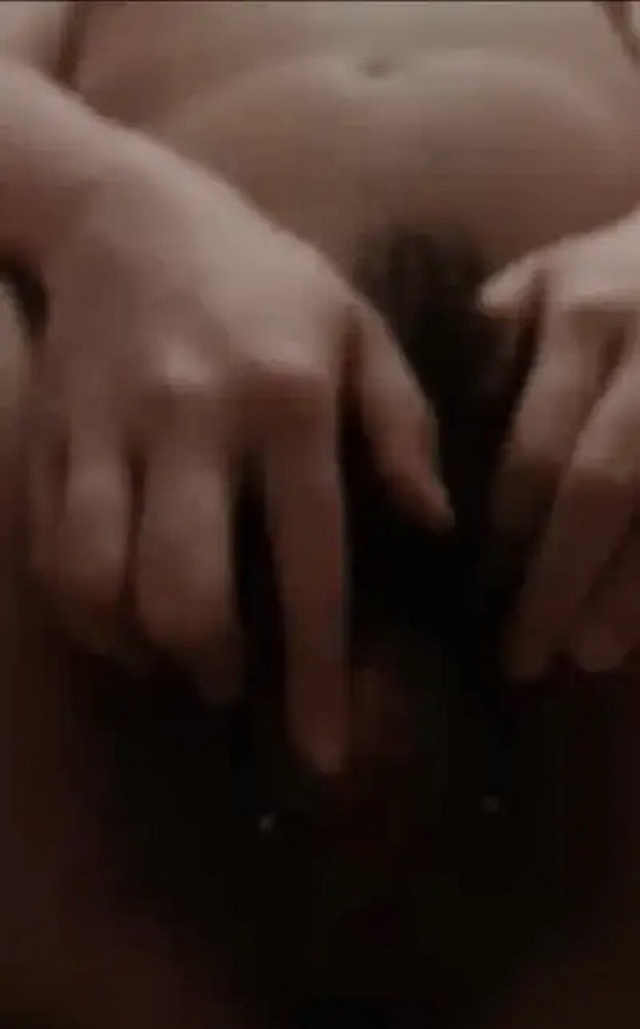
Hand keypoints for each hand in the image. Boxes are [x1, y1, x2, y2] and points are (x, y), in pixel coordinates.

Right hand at [30, 138, 448, 772]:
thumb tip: (434, 526)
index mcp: (288, 403)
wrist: (125, 211)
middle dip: (209, 663)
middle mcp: (193, 423)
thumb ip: (402, 425)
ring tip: (170, 653)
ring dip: (137, 646)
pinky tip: (117, 615)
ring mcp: (108, 430)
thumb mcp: (356, 327)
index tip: (324, 753)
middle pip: (184, 591)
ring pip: (98, 581)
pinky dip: (83, 610)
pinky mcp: (50, 436)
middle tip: (230, 679)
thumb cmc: (263, 277)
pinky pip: (48, 552)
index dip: (316, 671)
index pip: (310, 563)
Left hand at [482, 211, 639, 679]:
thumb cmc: (621, 272)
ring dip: (629, 591)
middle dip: (559, 580)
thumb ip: (496, 347)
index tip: (482, 597)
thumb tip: (441, 444)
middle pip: (601, 487)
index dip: (509, 530)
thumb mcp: (550, 278)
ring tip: (591, 656)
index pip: (537, 444)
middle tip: (525, 656)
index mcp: (585, 318)